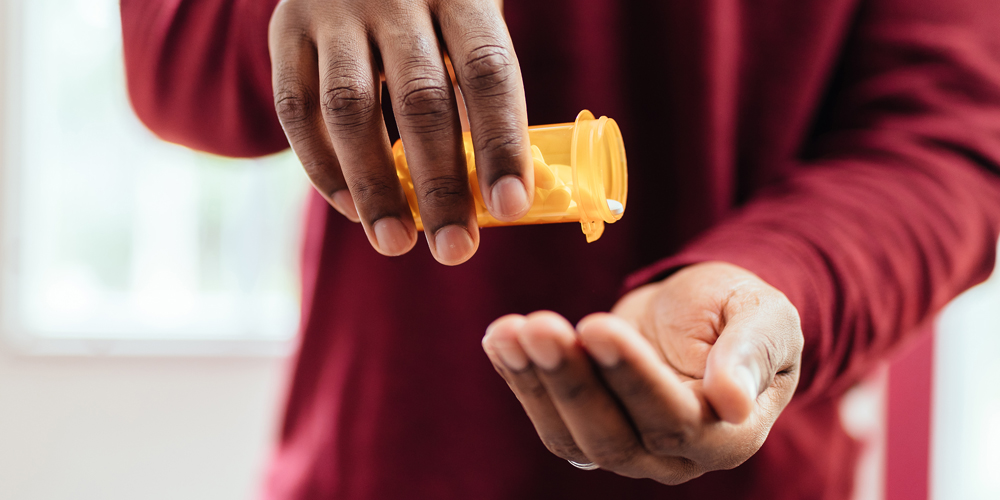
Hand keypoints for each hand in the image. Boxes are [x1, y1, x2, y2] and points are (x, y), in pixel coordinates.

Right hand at [268, 0, 531, 264]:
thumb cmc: (432, 8)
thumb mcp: (467, 22)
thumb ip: (477, 93)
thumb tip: (494, 194)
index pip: (488, 72)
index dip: (501, 143)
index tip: (510, 208)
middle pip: (420, 99)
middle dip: (439, 185)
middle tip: (455, 249)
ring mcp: (335, 12)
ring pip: (349, 109)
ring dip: (375, 186)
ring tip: (396, 242)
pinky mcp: (287, 31)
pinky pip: (297, 108)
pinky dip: (322, 166)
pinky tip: (351, 209)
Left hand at [482, 262, 803, 483]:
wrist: (704, 313)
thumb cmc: (740, 312)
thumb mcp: (764, 316)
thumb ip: (750, 353)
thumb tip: (732, 401)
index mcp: (729, 436)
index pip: (674, 419)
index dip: (632, 376)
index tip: (597, 326)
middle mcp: (676, 457)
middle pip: (614, 436)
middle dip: (572, 381)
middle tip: (540, 326)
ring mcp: (628, 449)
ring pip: (572, 437)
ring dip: (535, 383)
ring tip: (509, 331)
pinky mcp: (589, 428)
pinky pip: (549, 418)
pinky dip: (519, 379)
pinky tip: (500, 339)